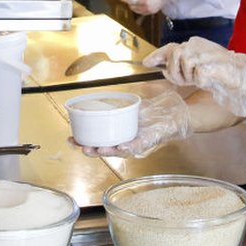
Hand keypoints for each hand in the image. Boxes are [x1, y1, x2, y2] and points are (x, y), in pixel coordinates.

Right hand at [70, 91, 190, 158]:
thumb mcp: (131, 107)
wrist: (175, 115)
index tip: (70, 139)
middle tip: (79, 146)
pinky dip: (128, 147)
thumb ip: (117, 104)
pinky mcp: (149, 142)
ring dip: (106, 151)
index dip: (83, 142)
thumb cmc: (154, 114)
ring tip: (96, 149)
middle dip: (90, 150)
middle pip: (104, 150)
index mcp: (119, 135)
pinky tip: (120, 146)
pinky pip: (137, 147)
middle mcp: (126, 143)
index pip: (97, 141)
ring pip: (118, 152)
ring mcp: (137, 144)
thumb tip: (99, 93)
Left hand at [119, 0, 172, 14]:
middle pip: (132, 6)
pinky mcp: (152, 11)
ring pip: (136, 10)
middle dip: (130, 0)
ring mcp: (150, 11)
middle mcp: (147, 8)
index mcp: (144, 1)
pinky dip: (139, 7)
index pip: (129, 1)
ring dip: (134, 4)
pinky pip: (141, 11)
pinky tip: (141, 0)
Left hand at [143, 36, 245, 116]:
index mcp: (193, 45)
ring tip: (200, 79)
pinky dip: (202, 82)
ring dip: (188, 77)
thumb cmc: (222, 71)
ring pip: (183, 64)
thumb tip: (163, 69)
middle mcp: (196, 45)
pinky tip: (210, 79)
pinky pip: (197, 76)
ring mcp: (202, 53)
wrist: (244, 74)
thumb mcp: (197, 67)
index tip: (146, 63)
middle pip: (174, 55)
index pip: (170, 47)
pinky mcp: (209, 64)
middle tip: (186, 81)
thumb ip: (181, 65)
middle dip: (175, 72)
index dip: (156, 55)